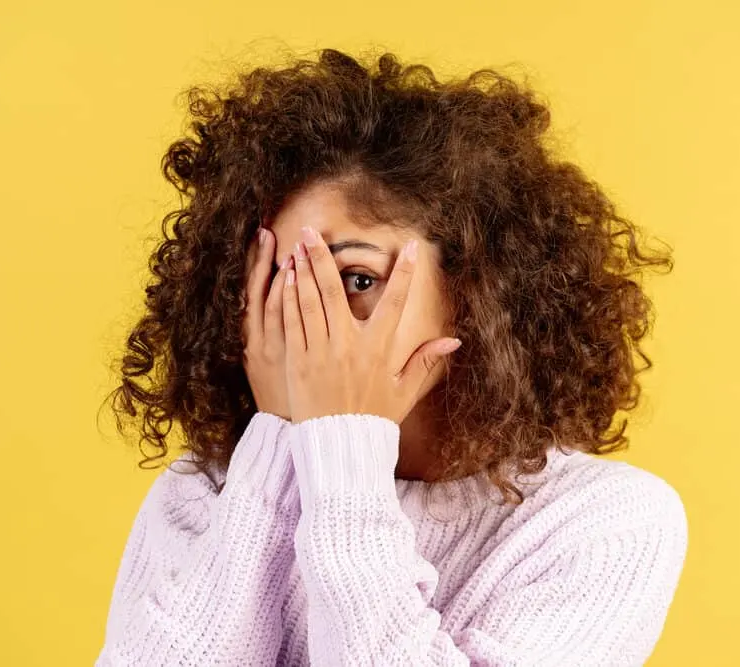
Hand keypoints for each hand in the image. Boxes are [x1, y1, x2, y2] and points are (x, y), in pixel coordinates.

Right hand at [242, 226, 292, 419]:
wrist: (294, 429)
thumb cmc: (280, 394)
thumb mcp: (263, 364)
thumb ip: (267, 332)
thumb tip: (280, 298)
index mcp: (252, 341)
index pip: (251, 296)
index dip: (254, 266)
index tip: (262, 238)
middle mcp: (261, 341)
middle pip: (258, 294)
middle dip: (261, 262)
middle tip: (265, 232)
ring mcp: (279, 349)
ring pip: (275, 305)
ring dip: (279, 276)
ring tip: (287, 248)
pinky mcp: (297, 358)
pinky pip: (292, 324)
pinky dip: (289, 300)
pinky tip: (294, 278)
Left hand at [281, 226, 461, 424]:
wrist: (339, 447)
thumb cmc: (374, 418)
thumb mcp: (404, 391)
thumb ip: (425, 361)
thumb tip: (454, 341)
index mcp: (378, 350)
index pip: (395, 303)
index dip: (405, 274)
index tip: (410, 247)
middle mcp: (348, 346)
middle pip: (334, 291)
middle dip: (323, 257)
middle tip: (313, 230)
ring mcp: (319, 352)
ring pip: (309, 301)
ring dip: (302, 270)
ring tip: (296, 245)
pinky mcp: (297, 361)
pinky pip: (292, 322)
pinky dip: (288, 297)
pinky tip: (286, 278)